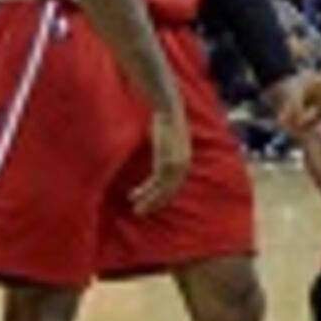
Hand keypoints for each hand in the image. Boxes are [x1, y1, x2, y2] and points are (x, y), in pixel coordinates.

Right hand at [128, 99, 192, 216]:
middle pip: (170, 192)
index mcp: (185, 161)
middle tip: (141, 212)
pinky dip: (146, 191)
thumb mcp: (167, 140)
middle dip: (155, 203)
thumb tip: (158, 160)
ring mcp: (176, 165)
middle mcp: (184, 165)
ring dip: (149, 201)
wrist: (168, 109)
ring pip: (163, 191)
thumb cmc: (164, 121)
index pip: (175, 186)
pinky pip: (156, 183)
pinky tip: (135, 195)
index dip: (161, 196)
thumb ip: (165, 153)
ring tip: (136, 208)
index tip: (149, 202)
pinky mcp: (167, 162)